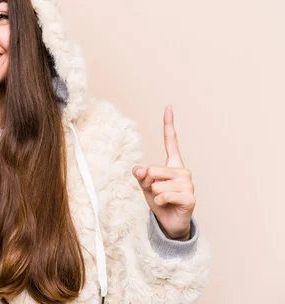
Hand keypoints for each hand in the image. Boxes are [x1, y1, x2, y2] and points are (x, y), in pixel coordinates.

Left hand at [131, 105, 194, 239]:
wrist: (170, 223)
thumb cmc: (159, 201)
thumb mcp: (145, 186)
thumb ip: (141, 175)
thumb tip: (139, 169)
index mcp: (173, 165)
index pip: (171, 142)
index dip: (169, 124)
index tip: (168, 107)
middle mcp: (183, 171)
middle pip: (154, 169)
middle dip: (148, 183)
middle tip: (157, 193)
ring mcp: (188, 183)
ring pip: (156, 184)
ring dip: (154, 194)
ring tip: (164, 199)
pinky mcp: (189, 196)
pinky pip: (162, 195)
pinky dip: (159, 202)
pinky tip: (167, 205)